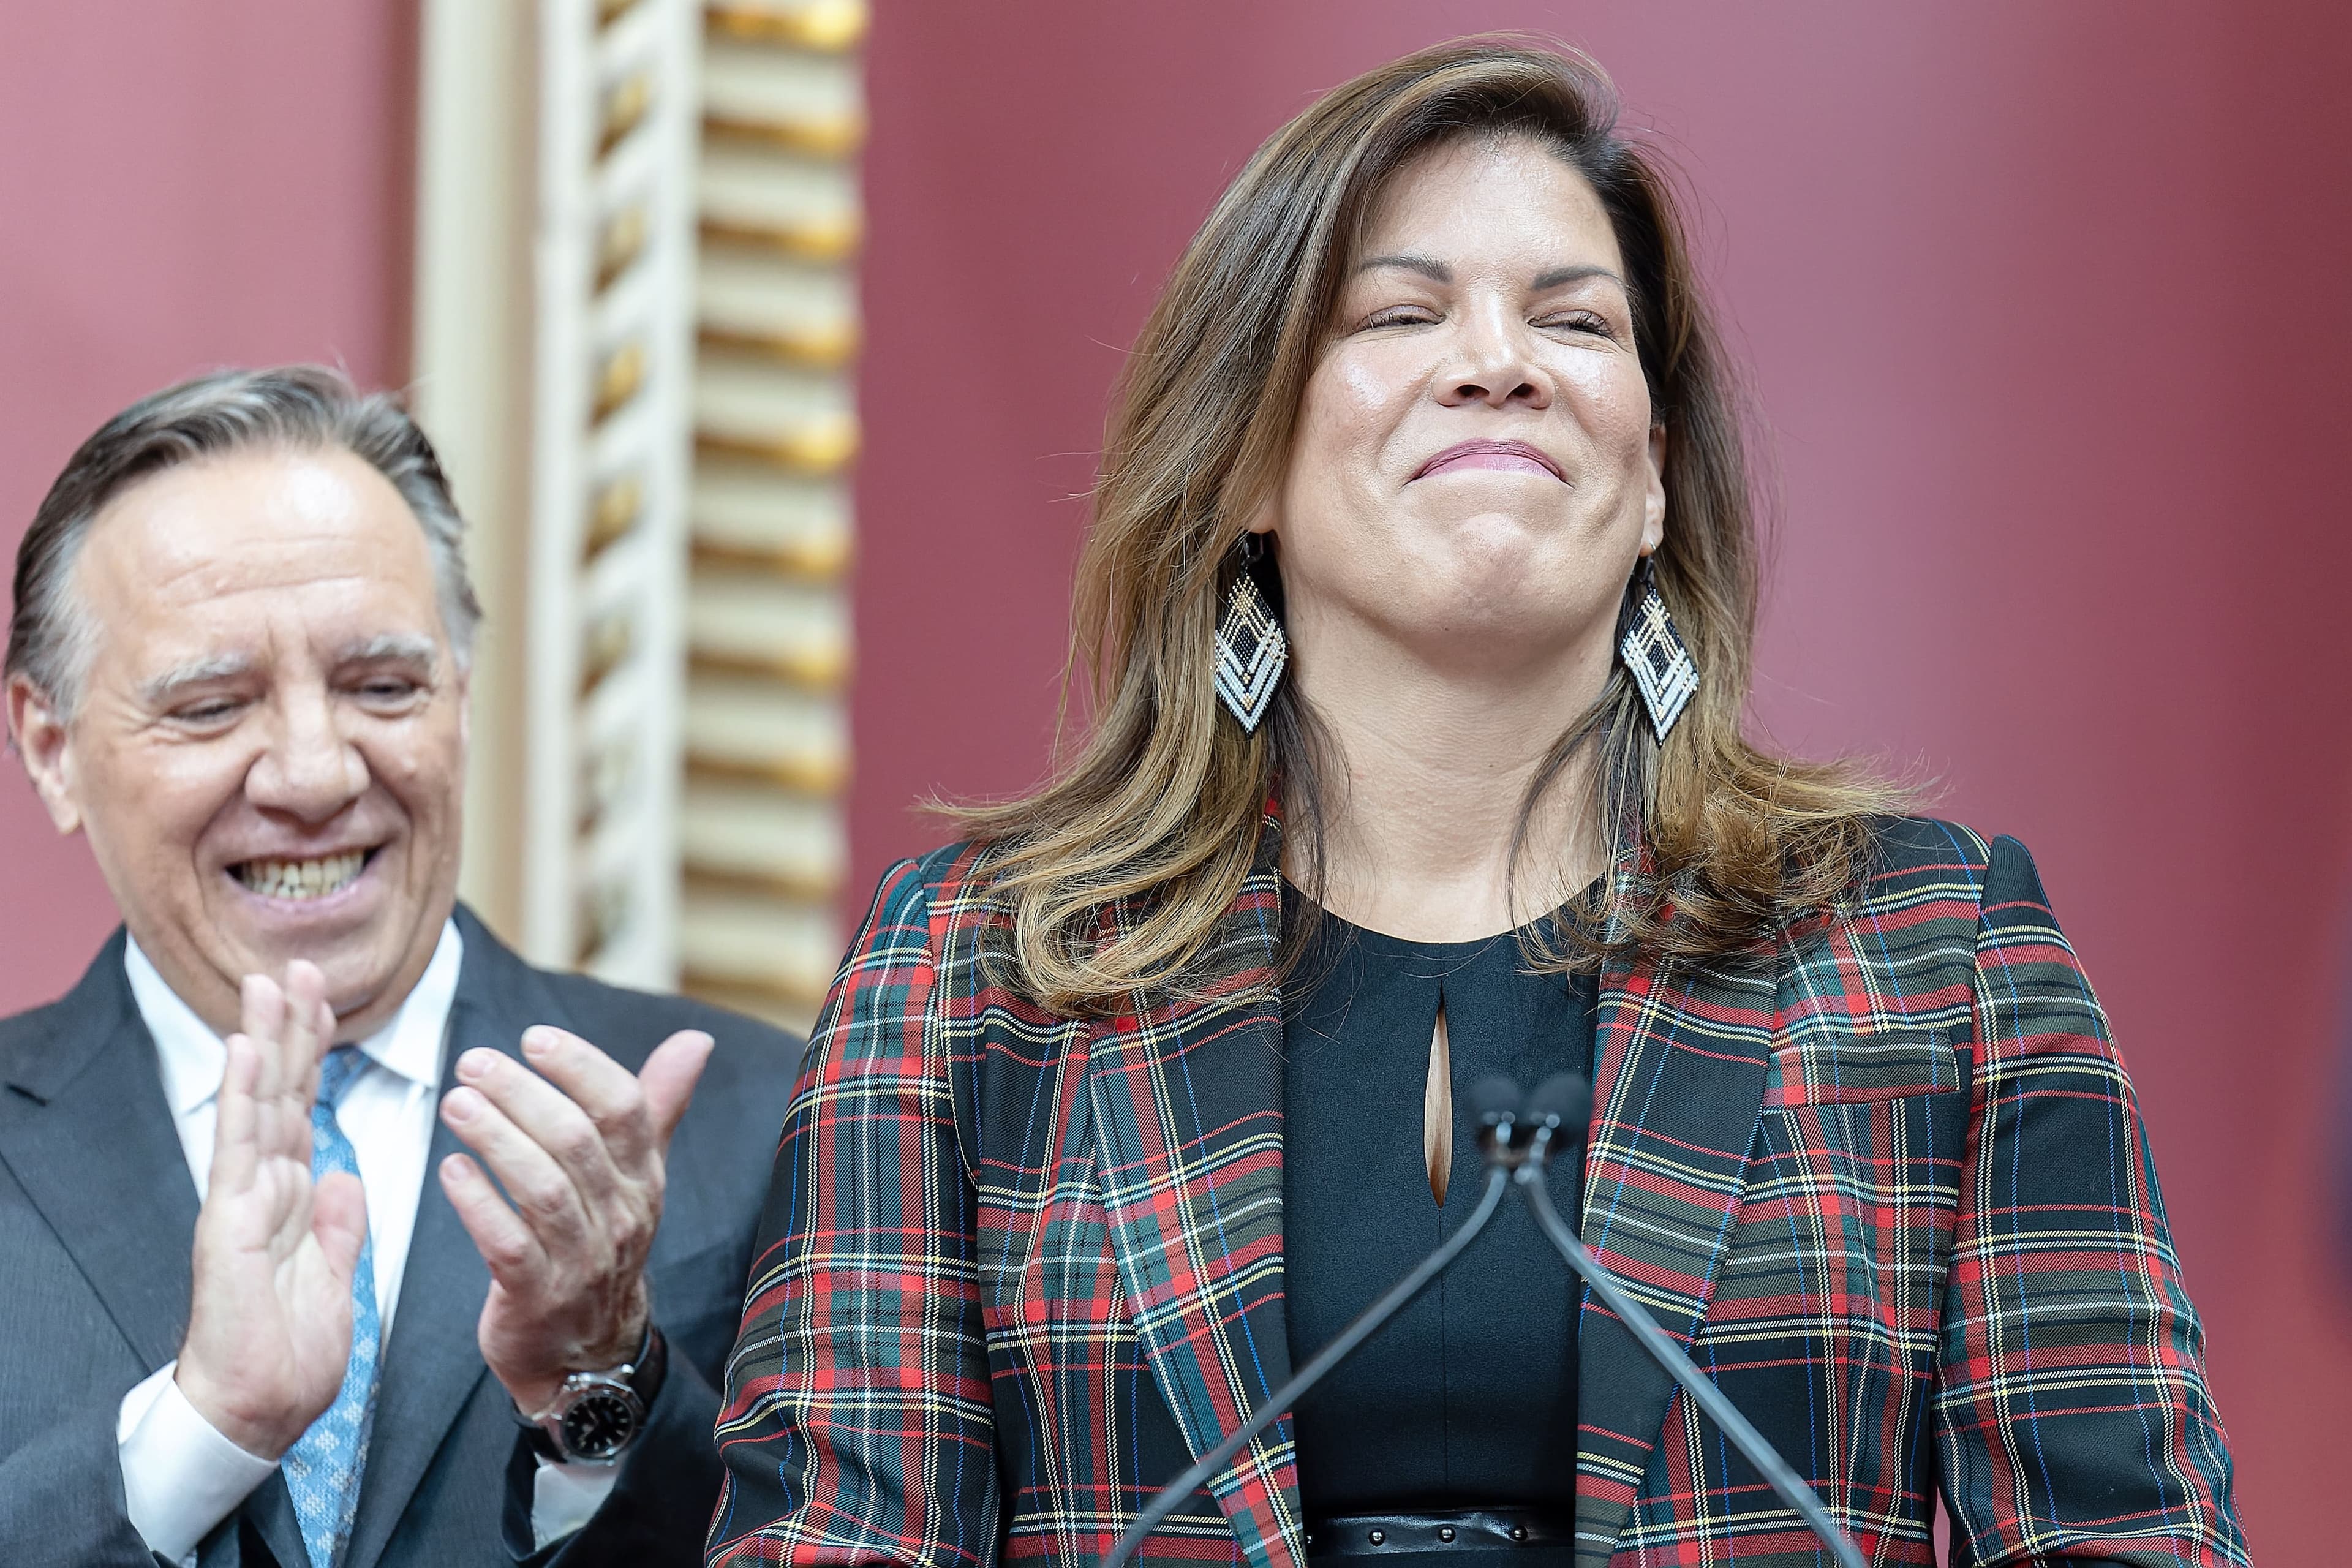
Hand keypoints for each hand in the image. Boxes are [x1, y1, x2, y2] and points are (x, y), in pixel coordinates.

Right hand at [177, 963, 368, 1458]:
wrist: (257, 1414)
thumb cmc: (288, 1355)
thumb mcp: (333, 1277)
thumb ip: (339, 1225)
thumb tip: (346, 1176)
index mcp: (292, 1200)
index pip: (306, 1110)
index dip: (314, 1055)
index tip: (322, 999)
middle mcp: (262, 1189)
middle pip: (280, 1093)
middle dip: (290, 1028)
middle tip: (295, 963)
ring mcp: (240, 1201)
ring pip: (257, 1104)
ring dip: (264, 1039)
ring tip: (267, 980)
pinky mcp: (227, 1222)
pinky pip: (238, 1147)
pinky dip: (241, 1095)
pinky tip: (242, 1047)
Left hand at [436, 1026, 712, 1414]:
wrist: (587, 1352)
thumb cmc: (601, 1242)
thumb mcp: (636, 1177)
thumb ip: (658, 1105)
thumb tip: (696, 1040)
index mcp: (644, 1178)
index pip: (626, 1109)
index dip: (581, 1067)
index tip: (534, 1037)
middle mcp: (621, 1215)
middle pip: (576, 1140)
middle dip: (522, 1093)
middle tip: (473, 1062)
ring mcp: (580, 1258)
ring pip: (542, 1188)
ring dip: (496, 1139)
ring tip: (456, 1103)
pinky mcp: (535, 1296)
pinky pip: (507, 1244)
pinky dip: (477, 1203)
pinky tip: (451, 1169)